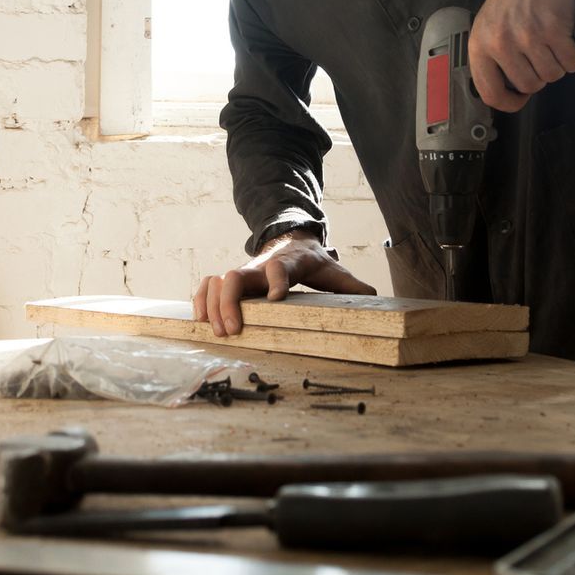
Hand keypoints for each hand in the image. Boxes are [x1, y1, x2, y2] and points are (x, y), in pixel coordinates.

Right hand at [191, 231, 376, 336]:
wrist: (291, 242)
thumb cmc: (311, 261)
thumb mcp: (333, 270)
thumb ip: (352, 286)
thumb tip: (374, 299)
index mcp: (289, 262)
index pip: (280, 267)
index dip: (277, 280)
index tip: (276, 298)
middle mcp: (260, 267)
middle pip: (235, 276)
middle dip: (230, 303)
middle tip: (233, 329)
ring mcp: (242, 274)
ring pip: (216, 281)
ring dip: (212, 306)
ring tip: (218, 332)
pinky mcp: (230, 282)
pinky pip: (207, 287)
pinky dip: (200, 301)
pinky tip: (200, 321)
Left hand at [470, 0, 574, 112]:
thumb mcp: (491, 24)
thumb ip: (494, 56)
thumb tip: (507, 91)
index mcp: (480, 44)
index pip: (490, 93)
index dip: (509, 103)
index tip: (520, 99)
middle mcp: (500, 43)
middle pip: (529, 86)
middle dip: (541, 74)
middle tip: (541, 53)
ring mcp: (527, 37)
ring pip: (552, 76)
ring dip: (558, 63)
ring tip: (552, 41)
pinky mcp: (552, 31)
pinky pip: (570, 63)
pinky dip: (573, 54)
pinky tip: (565, 37)